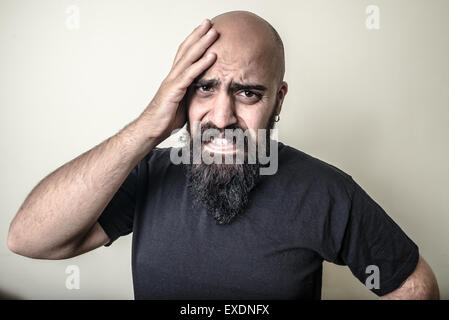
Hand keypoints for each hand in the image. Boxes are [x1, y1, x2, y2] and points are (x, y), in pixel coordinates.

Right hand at [140, 19, 217, 142]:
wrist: (151, 130)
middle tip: (209, 23)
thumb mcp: (184, 104)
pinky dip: (202, 64)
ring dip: (202, 44)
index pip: (185, 55)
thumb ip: (193, 95)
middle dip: (198, 35)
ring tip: (214, 32)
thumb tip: (206, 95)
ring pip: (188, 58)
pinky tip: (212, 55)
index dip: (194, 41)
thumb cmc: (166, 120)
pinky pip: (190, 75)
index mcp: (175, 79)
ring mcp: (172, 82)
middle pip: (186, 50)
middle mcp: (172, 76)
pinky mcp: (174, 90)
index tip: (205, 31)